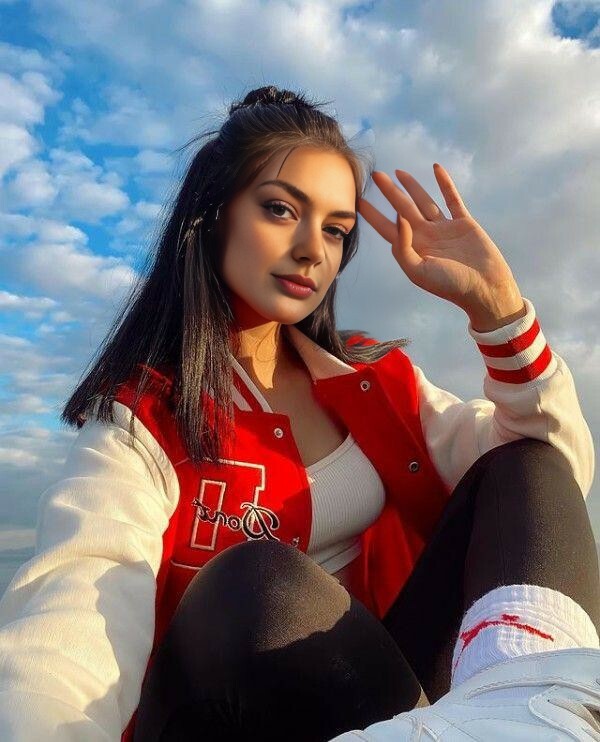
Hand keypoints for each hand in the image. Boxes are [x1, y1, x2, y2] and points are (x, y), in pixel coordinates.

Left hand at [358, 164, 526, 331]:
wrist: (484, 289)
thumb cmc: (449, 285)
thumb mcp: (418, 271)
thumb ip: (403, 246)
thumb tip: (397, 216)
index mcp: (412, 249)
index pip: (386, 228)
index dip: (372, 215)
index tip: (357, 200)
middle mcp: (425, 237)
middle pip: (403, 209)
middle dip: (389, 193)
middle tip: (375, 175)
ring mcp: (444, 229)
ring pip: (424, 202)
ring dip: (412, 186)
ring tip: (397, 172)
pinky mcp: (463, 223)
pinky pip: (451, 199)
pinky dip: (445, 183)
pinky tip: (436, 168)